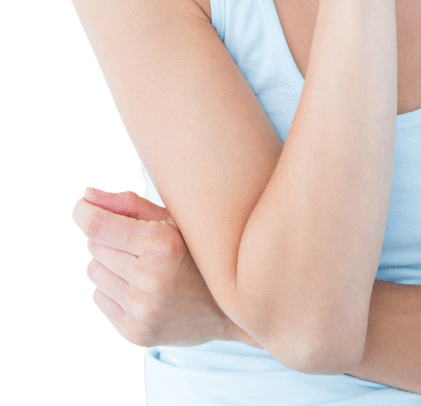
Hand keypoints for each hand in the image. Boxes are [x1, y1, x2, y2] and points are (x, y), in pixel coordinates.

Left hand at [70, 187, 262, 349]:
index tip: (82, 206)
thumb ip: (128, 205)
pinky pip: (100, 298)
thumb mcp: (173, 221)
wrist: (229, 309)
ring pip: (94, 271)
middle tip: (136, 239)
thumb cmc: (198, 253)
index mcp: (163, 245)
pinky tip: (140, 287)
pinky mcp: (134, 333)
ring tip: (140, 264)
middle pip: (95, 246)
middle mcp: (150, 280)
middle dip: (108, 237)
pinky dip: (113, 288)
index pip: (98, 227)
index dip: (83, 212)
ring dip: (109, 263)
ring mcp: (142, 311)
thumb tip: (86, 196)